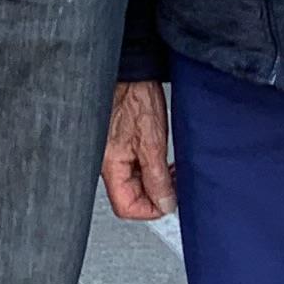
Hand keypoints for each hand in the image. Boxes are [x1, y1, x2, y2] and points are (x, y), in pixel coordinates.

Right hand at [102, 78, 175, 219]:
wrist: (132, 74)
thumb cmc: (134, 97)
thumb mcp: (153, 142)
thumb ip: (157, 177)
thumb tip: (165, 203)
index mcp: (110, 165)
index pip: (126, 207)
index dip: (151, 210)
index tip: (170, 201)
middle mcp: (108, 163)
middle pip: (131, 197)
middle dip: (157, 194)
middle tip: (175, 183)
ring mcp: (115, 155)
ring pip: (136, 184)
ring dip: (157, 182)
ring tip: (172, 170)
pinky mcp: (121, 146)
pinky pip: (136, 169)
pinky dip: (152, 169)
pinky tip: (163, 161)